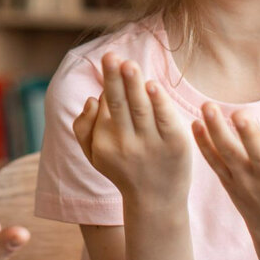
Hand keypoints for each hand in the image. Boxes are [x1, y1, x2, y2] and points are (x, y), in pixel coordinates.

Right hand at [73, 52, 192, 208]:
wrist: (156, 202)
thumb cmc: (122, 170)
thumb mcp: (94, 155)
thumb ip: (83, 127)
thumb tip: (91, 99)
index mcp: (104, 142)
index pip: (105, 106)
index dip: (110, 83)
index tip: (112, 60)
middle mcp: (125, 143)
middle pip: (118, 105)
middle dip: (114, 80)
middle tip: (110, 57)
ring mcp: (152, 145)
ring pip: (141, 109)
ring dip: (134, 85)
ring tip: (129, 65)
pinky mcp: (176, 145)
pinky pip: (165, 119)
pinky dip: (159, 102)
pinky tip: (152, 85)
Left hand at [193, 103, 259, 246]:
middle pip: (259, 156)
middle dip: (250, 135)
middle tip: (240, 114)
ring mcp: (247, 183)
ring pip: (229, 156)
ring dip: (217, 131)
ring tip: (208, 107)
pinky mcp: (229, 183)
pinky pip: (214, 163)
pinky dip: (203, 145)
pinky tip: (194, 123)